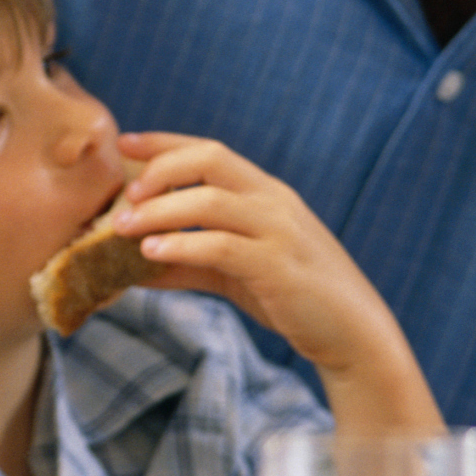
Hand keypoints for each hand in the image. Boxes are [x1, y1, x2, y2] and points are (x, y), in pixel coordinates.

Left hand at [113, 133, 400, 375]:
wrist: (353, 334)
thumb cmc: (292, 297)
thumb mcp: (235, 273)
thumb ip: (188, 262)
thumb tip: (132, 264)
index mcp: (265, 193)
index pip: (209, 150)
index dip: (164, 142)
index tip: (124, 141)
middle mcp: (273, 201)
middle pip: (210, 159)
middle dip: (160, 169)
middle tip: (124, 195)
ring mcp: (279, 231)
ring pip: (210, 201)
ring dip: (160, 211)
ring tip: (121, 227)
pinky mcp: (279, 267)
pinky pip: (222, 246)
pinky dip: (182, 245)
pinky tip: (151, 253)